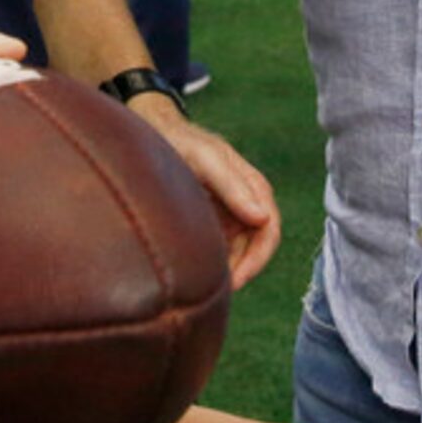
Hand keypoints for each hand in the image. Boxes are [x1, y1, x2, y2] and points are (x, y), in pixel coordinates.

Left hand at [123, 92, 280, 288]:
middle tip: (218, 292)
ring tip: (203, 285)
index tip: (235, 280)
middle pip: (257, 245)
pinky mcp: (213, 217)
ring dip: (228, 268)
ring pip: (239, 250)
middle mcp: (245, 199)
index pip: (269, 229)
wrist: (153, 129)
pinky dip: (215, 260)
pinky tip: (196, 270)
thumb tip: (263, 218)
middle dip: (243, 269)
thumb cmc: (179, 140)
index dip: (257, 258)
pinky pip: (222, 246)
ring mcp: (229, 209)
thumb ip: (232, 186)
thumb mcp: (204, 159)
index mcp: (252, 185)